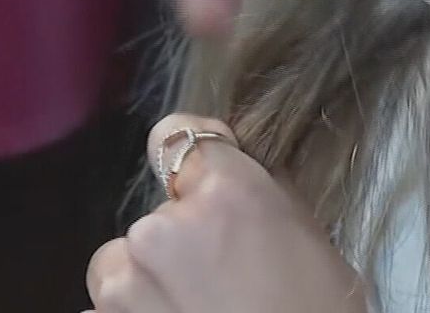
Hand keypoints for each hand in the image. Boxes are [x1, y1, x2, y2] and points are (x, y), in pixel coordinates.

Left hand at [85, 115, 367, 312]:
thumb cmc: (317, 311)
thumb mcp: (309, 240)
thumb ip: (263, 198)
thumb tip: (237, 179)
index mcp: (225, 193)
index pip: (178, 134)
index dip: (192, 162)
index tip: (204, 183)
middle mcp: (163, 226)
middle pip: (158, 213)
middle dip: (182, 239)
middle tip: (219, 278)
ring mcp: (124, 281)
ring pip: (126, 260)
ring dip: (149, 278)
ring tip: (193, 309)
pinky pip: (112, 304)